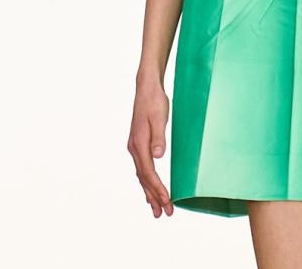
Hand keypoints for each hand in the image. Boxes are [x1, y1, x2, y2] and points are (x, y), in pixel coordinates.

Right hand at [127, 77, 173, 217]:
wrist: (146, 88)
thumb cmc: (154, 101)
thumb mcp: (159, 117)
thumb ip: (158, 137)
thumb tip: (158, 155)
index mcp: (138, 144)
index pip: (148, 173)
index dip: (157, 189)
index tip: (167, 201)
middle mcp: (134, 148)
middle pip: (143, 179)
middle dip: (154, 197)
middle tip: (163, 213)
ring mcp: (135, 147)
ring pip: (142, 176)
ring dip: (149, 192)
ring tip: (156, 208)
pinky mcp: (139, 144)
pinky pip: (142, 169)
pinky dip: (147, 182)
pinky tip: (150, 188)